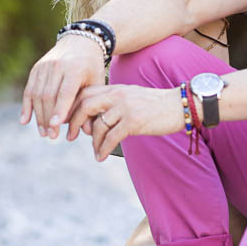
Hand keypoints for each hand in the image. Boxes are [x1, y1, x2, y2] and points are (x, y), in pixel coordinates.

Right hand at [20, 34, 105, 138]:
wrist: (80, 40)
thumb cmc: (91, 66)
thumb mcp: (97, 82)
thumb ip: (92, 104)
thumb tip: (88, 132)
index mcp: (75, 68)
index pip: (65, 92)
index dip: (60, 110)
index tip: (55, 126)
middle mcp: (58, 65)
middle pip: (49, 95)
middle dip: (48, 118)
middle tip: (51, 136)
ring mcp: (45, 66)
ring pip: (37, 94)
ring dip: (38, 116)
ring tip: (43, 133)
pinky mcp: (36, 68)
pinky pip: (29, 89)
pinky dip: (26, 105)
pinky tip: (25, 120)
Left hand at [66, 84, 182, 160]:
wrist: (178, 106)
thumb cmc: (154, 105)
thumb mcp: (130, 97)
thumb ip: (112, 104)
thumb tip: (92, 121)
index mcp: (114, 88)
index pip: (85, 93)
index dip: (73, 107)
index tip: (68, 121)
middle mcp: (117, 95)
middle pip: (85, 106)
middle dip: (74, 122)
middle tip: (71, 136)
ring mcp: (125, 107)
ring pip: (98, 126)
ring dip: (93, 142)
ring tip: (95, 151)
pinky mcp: (133, 121)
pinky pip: (111, 138)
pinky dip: (103, 149)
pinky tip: (101, 156)